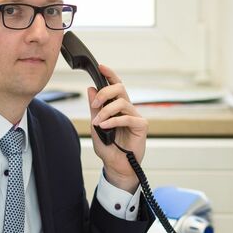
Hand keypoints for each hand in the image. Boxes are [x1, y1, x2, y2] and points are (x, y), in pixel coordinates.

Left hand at [87, 65, 147, 193]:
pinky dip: (113, 121)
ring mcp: (135, 116)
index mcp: (117, 106)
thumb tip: (91, 89)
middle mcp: (127, 108)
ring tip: (98, 123)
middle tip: (94, 104)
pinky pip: (127, 118)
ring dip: (106, 112)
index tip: (100, 67)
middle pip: (120, 88)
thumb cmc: (108, 148)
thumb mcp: (96, 126)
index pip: (115, 85)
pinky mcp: (141, 126)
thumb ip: (95, 109)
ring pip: (121, 103)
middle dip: (105, 92)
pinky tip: (105, 127)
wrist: (116, 166)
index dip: (110, 74)